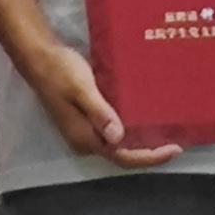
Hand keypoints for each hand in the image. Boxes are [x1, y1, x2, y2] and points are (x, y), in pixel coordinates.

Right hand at [11, 23, 182, 169]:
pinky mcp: (85, 119)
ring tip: (165, 133)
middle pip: (122, 155)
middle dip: (148, 152)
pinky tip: (143, 119)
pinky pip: (112, 131)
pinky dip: (130, 130)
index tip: (174, 149)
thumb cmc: (60, 70)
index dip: (149, 157)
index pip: (122, 157)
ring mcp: (84, 130)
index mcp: (85, 138)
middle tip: (176, 143)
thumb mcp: (81, 88)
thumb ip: (99, 112)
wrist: (39, 57)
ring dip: (140, 142)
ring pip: (118, 144)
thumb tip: (119, 137)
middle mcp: (85, 140)